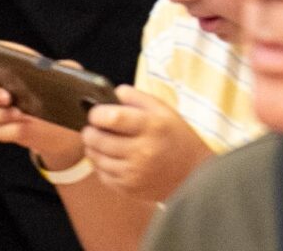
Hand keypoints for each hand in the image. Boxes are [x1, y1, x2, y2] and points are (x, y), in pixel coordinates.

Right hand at [0, 44, 84, 170]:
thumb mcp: (72, 77)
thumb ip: (68, 69)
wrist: (67, 127)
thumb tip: (63, 69)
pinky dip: (7, 129)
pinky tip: (21, 127)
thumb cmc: (65, 94)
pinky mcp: (4, 129)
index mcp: (13, 65)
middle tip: (6, 97)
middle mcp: (0, 84)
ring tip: (17, 114)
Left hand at [84, 87, 210, 201]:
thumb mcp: (164, 110)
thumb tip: (113, 93)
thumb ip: (138, 98)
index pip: (114, 118)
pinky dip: (100, 165)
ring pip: (98, 160)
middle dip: (89, 132)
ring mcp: (134, 173)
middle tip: (89, 127)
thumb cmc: (176, 136)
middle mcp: (142, 151)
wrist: (192, 176)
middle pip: (101, 140)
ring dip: (92, 148)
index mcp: (152, 126)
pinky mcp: (129, 189)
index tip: (94, 112)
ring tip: (94, 141)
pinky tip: (105, 157)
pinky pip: (103, 176)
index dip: (98, 114)